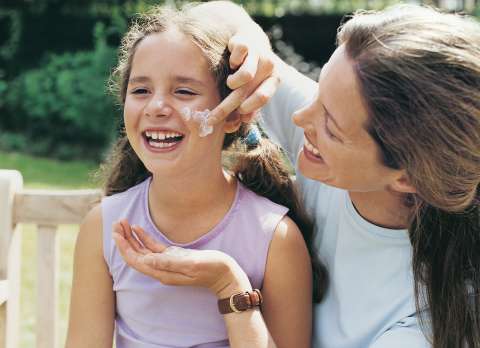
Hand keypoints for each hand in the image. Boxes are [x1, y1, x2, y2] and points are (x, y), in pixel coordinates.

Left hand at [112, 219, 250, 297]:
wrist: (225, 275)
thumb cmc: (212, 270)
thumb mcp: (191, 265)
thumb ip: (169, 263)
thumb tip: (147, 260)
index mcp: (162, 272)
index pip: (136, 260)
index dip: (124, 247)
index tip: (116, 233)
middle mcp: (161, 269)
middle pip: (135, 254)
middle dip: (123, 240)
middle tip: (116, 223)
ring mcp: (166, 262)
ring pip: (142, 250)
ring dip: (131, 238)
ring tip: (122, 223)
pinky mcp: (173, 256)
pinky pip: (153, 247)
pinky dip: (143, 238)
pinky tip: (137, 228)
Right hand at [208, 33, 279, 125]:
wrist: (250, 38)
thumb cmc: (252, 70)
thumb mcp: (252, 88)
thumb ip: (247, 108)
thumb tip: (234, 127)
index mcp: (273, 80)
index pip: (263, 98)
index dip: (249, 108)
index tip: (237, 115)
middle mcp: (269, 67)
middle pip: (247, 92)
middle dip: (227, 107)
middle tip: (212, 118)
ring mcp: (258, 53)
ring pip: (246, 76)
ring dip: (233, 82)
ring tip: (230, 83)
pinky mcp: (246, 43)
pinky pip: (238, 55)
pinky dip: (232, 62)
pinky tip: (232, 64)